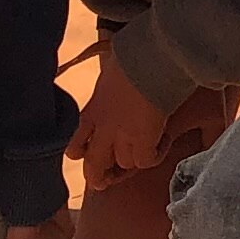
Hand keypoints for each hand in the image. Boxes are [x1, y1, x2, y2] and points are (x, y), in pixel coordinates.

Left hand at [70, 57, 173, 175]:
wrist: (151, 58)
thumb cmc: (133, 56)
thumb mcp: (110, 73)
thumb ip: (109, 87)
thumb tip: (116, 78)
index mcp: (92, 111)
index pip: (76, 143)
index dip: (80, 153)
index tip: (87, 155)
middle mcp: (103, 128)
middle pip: (93, 165)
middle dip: (98, 177)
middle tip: (106, 182)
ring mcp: (123, 136)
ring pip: (123, 165)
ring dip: (134, 161)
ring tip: (147, 149)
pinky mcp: (143, 141)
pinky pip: (146, 161)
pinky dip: (155, 155)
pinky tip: (163, 142)